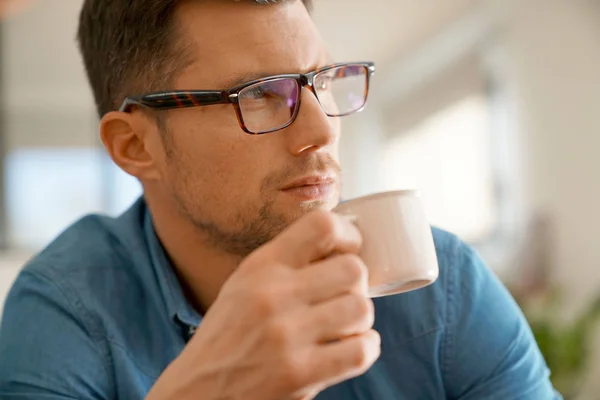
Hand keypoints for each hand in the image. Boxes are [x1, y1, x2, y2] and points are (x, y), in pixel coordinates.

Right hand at [146, 211, 379, 399]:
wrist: (198, 391)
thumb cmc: (228, 335)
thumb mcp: (244, 284)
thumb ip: (288, 264)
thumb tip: (344, 248)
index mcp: (261, 266)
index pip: (322, 225)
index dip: (349, 235)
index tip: (350, 249)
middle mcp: (273, 294)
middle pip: (353, 269)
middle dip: (357, 284)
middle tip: (344, 297)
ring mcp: (287, 335)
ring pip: (361, 308)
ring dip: (360, 320)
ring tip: (344, 327)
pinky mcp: (299, 374)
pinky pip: (361, 350)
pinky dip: (365, 348)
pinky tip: (349, 348)